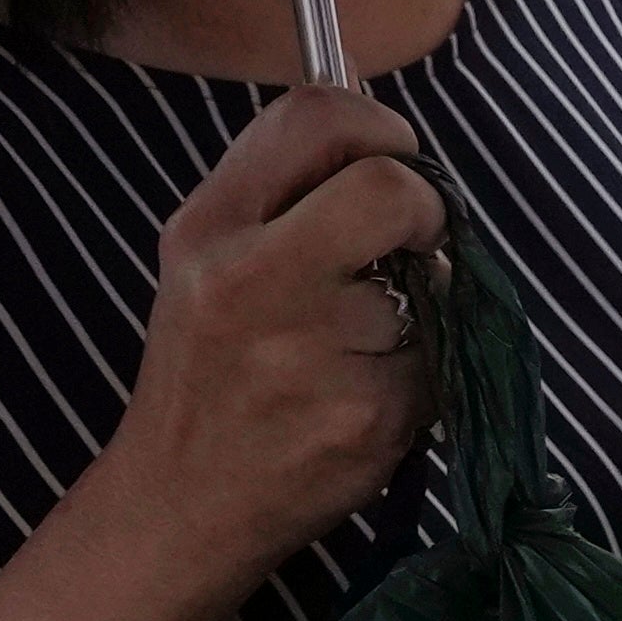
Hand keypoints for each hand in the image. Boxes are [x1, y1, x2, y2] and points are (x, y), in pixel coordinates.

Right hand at [92, 88, 444, 589]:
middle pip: (389, 190)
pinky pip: (440, 360)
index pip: (315, 116)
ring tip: (357, 349)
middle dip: (426, 209)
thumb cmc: (210, 374)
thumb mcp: (209, 263)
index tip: (395, 163)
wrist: (181, 504)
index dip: (381, 127)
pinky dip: (421, 374)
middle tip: (415, 243)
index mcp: (210, 227)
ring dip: (419, 309)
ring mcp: (309, 352)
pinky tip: (363, 397)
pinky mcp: (366, 415)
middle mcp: (250, 279)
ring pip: (429, 285)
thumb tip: (393, 151)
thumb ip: (286, 197)